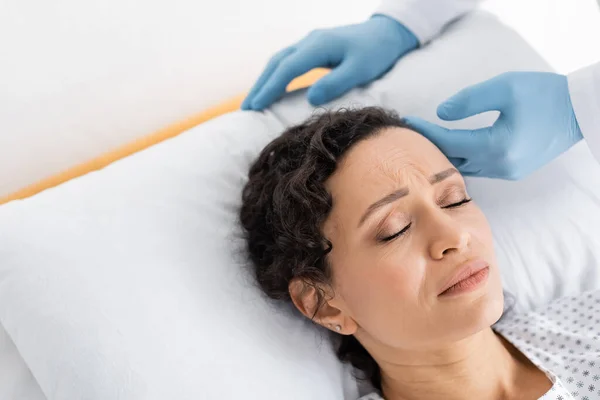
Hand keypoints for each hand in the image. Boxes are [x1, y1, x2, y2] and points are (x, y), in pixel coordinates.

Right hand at [241, 15, 418, 110]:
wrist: (386, 34)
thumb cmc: (376, 53)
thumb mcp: (361, 70)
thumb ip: (336, 83)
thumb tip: (310, 99)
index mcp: (319, 46)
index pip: (288, 68)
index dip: (271, 88)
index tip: (257, 106)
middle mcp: (309, 42)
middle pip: (276, 63)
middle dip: (260, 85)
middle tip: (246, 109)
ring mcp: (310, 43)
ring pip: (279, 61)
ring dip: (265, 80)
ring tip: (253, 102)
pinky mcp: (313, 49)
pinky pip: (287, 62)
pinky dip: (275, 76)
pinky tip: (271, 89)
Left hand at [404, 72, 582, 179]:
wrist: (578, 110)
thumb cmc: (543, 93)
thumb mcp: (504, 87)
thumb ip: (469, 100)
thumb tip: (440, 114)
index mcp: (497, 147)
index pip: (449, 142)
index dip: (426, 132)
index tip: (407, 122)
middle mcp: (500, 166)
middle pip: (453, 160)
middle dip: (431, 146)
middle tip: (412, 132)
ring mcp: (507, 172)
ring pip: (465, 168)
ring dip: (446, 155)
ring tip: (427, 139)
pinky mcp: (512, 171)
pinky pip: (479, 168)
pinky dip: (462, 158)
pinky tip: (451, 147)